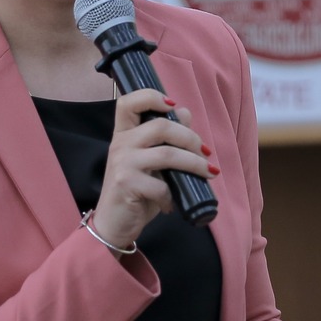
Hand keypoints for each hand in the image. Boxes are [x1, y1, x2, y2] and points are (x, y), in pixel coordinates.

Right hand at [89, 88, 213, 249]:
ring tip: (207, 174)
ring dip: (195, 164)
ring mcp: (122, 163)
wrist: (113, 224)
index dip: (151, 96)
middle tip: (205, 154)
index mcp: (123, 133)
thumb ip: (164, 139)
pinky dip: (172, 196)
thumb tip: (184, 112)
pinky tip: (172, 204)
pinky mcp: (127, 184)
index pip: (129, 102)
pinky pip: (162, 185)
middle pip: (161, 126)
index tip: (173, 105)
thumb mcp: (150, 162)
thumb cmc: (136, 190)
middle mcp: (120, 144)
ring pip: (168, 154)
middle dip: (191, 138)